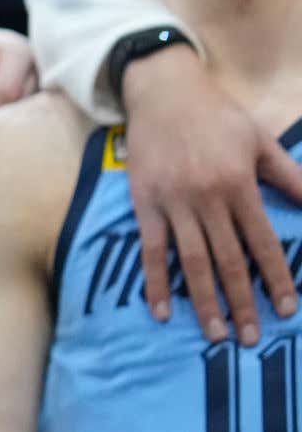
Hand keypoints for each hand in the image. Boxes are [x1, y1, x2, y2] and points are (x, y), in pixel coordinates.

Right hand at [122, 44, 301, 343]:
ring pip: (191, 260)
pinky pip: (150, 248)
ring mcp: (172, 202)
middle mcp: (206, 198)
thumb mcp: (260, 141)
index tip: (285, 310)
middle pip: (226, 260)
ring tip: (215, 334)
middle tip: (249, 338)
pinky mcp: (144, 202)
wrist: (162, 92)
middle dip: (241, 302)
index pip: (262, 243)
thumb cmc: (217, 116)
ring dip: (204, 300)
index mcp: (238, 184)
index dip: (275, 279)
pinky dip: (155, 280)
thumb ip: (290, 177)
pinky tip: (162, 310)